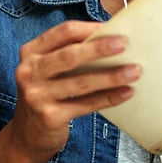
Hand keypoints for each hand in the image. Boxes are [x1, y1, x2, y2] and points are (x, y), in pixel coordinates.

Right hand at [8, 20, 139, 162]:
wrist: (27, 135)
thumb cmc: (47, 93)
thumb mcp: (48, 69)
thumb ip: (70, 54)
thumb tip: (112, 39)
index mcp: (31, 52)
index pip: (63, 32)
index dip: (89, 28)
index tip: (113, 27)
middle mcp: (29, 72)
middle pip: (69, 55)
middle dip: (99, 48)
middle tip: (124, 44)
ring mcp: (37, 96)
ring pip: (80, 82)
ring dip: (111, 76)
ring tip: (134, 71)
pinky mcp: (49, 117)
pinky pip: (85, 104)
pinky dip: (108, 98)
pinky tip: (126, 93)